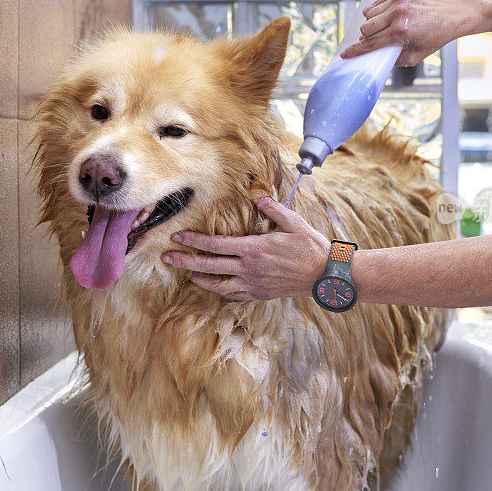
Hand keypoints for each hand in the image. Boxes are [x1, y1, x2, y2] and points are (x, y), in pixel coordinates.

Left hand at [161, 196, 329, 300]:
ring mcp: (253, 284)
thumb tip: (258, 195)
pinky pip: (234, 295)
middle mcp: (249, 269)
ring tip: (188, 275)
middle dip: (185, 261)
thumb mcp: (292, 223)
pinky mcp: (260, 294)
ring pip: (218, 285)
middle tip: (166, 258)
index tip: (178, 237)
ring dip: (200, 280)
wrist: (324, 275)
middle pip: (208, 267)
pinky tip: (215, 286)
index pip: (215, 245)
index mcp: (253, 249)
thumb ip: (272, 209)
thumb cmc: (310, 247)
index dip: (194, 241)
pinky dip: (221, 291)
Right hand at [340, 0, 470, 64]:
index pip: (371, 43)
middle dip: (367, 37)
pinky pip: (376, 3)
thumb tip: (378, 59)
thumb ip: (396, 60)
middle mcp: (398, 13)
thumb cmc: (436, 36)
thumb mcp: (417, 55)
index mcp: (402, 32)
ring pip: (368, 15)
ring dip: (372, 23)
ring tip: (385, 26)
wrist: (453, 12)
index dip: (355, 50)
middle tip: (376, 40)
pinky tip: (388, 15)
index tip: (344, 54)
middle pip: (366, 28)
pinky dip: (377, 10)